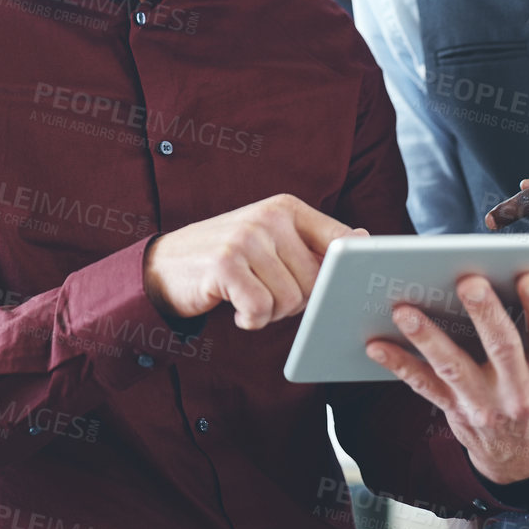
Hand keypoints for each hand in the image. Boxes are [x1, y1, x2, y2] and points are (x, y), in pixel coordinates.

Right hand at [143, 194, 362, 329]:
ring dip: (272, 313)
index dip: (345, 273)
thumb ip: (313, 242)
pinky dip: (251, 320)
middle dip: (298, 302)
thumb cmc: (229, 257)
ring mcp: (246, 238)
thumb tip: (363, 237)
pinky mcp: (225, 264)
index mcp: (286, 208)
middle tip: (269, 296)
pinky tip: (237, 310)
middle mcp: (269, 217)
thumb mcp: (271, 240)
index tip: (339, 289)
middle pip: (316, 282)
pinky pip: (261, 309)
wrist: (165, 265)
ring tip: (249, 299)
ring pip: (291, 300)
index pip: (341, 240)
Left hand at [366, 272, 528, 483]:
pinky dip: (397, 366)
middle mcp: (520, 394)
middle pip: (501, 349)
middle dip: (484, 315)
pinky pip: (422, 387)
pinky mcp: (452, 411)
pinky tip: (373, 342)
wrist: (524, 466)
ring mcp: (483, 405)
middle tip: (467, 280)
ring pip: (454, 367)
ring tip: (404, 308)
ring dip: (428, 338)